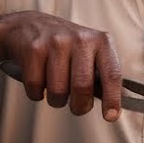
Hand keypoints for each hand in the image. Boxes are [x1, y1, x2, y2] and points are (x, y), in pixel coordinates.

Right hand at [0, 11, 122, 120]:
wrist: (25, 26)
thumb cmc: (64, 46)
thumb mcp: (90, 52)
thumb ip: (103, 76)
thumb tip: (117, 104)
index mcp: (101, 41)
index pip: (112, 74)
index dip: (112, 98)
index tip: (111, 116)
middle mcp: (81, 39)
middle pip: (83, 86)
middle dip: (80, 105)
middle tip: (77, 107)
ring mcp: (56, 42)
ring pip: (58, 90)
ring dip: (56, 100)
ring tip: (56, 90)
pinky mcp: (34, 48)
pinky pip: (36, 87)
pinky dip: (36, 93)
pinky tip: (39, 81)